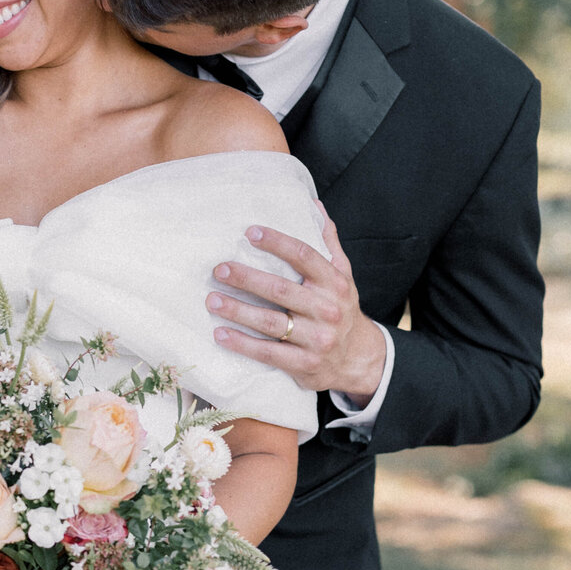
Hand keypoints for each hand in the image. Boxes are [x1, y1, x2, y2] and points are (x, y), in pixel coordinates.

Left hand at [207, 208, 385, 403]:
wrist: (358, 359)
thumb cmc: (341, 309)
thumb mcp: (343, 275)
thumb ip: (328, 242)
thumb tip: (314, 205)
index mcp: (334, 283)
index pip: (304, 256)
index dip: (277, 242)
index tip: (250, 232)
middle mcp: (327, 310)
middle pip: (281, 290)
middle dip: (247, 278)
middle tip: (219, 269)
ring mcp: (317, 338)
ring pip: (271, 322)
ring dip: (238, 311)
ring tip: (212, 300)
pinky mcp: (305, 364)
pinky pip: (268, 353)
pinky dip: (242, 344)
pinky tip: (220, 334)